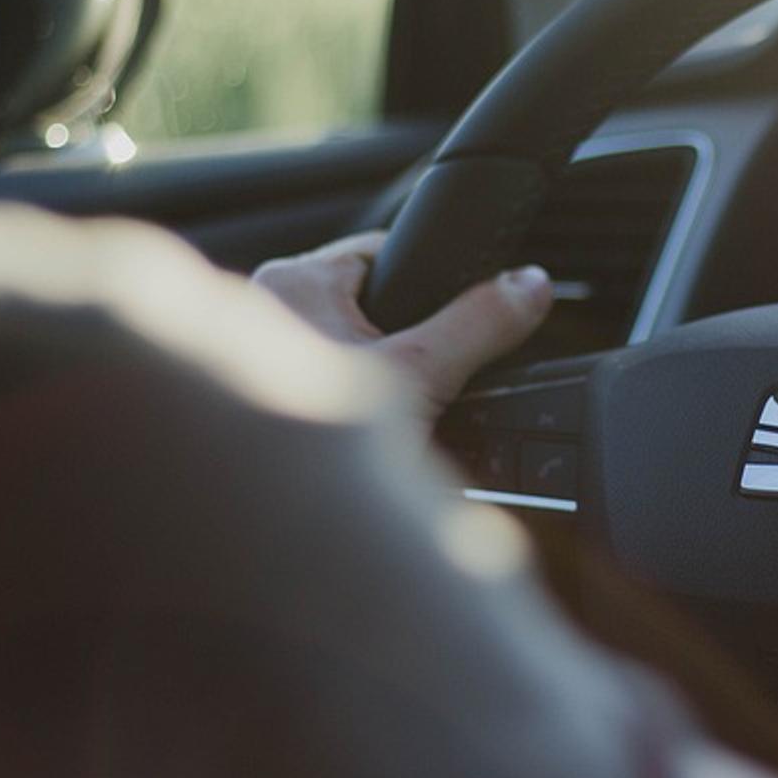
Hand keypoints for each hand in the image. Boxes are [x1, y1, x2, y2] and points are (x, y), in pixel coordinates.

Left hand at [252, 231, 553, 422]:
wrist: (269, 527)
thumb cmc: (309, 447)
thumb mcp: (420, 374)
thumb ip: (480, 325)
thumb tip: (530, 286)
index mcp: (295, 281)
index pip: (379, 251)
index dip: (428, 276)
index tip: (461, 302)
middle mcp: (261, 311)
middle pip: (362, 304)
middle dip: (402, 337)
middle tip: (430, 375)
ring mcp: (247, 360)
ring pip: (337, 350)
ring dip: (372, 376)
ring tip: (399, 413)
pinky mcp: (253, 407)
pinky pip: (311, 387)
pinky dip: (342, 408)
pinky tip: (364, 440)